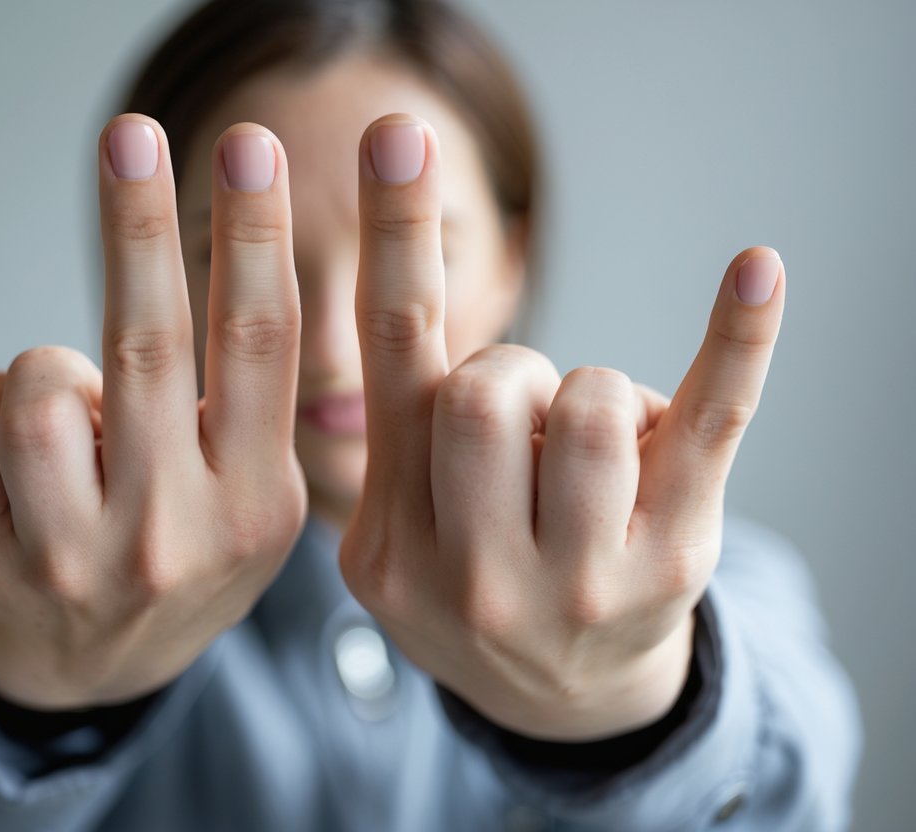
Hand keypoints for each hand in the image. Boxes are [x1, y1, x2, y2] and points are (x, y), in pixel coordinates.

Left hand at [0, 114, 306, 708]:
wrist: (100, 668)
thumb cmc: (189, 560)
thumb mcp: (260, 511)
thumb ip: (258, 415)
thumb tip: (221, 269)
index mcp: (253, 504)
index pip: (258, 349)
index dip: (253, 243)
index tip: (246, 150)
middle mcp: (163, 532)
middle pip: (149, 350)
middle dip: (139, 232)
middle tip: (132, 138)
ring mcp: (63, 544)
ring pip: (39, 386)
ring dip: (50, 363)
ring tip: (71, 406)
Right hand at [338, 113, 784, 739]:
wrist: (554, 692)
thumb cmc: (472, 578)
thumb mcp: (398, 530)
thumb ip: (398, 436)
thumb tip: (455, 320)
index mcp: (391, 534)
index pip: (392, 361)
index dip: (393, 239)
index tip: (401, 134)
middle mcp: (475, 567)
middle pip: (491, 381)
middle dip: (509, 373)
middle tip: (518, 423)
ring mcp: (579, 573)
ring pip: (587, 398)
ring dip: (585, 396)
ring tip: (583, 454)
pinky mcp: (672, 555)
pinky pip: (710, 422)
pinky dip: (736, 337)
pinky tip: (753, 268)